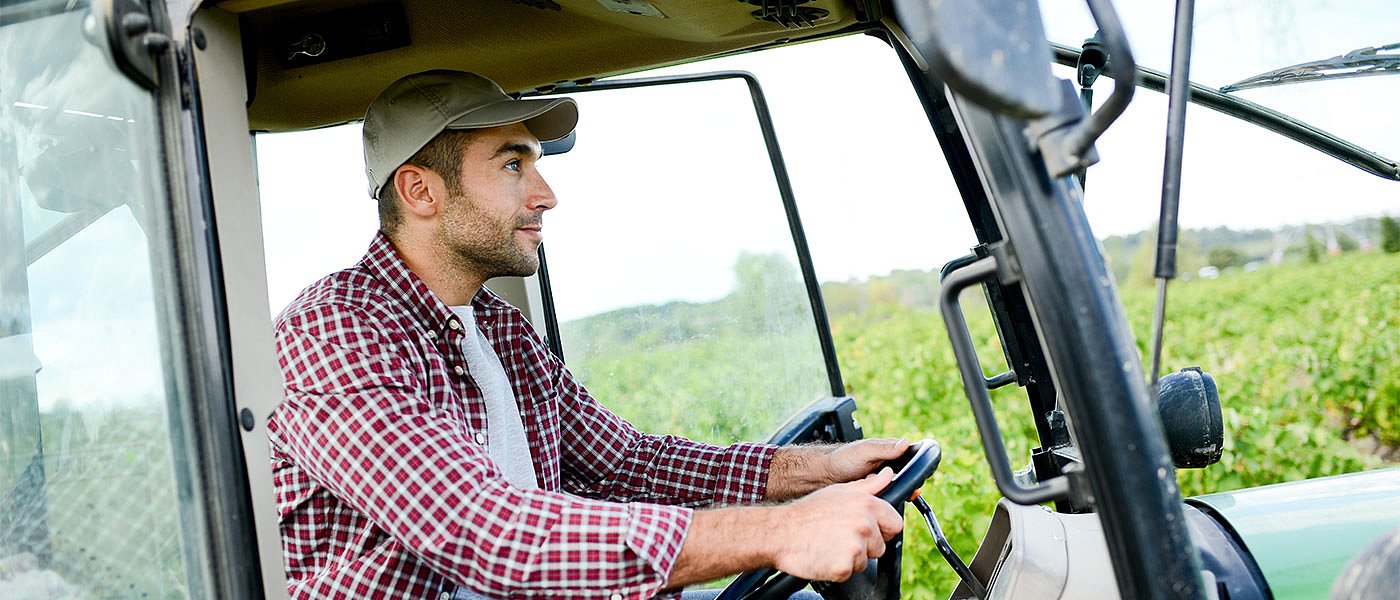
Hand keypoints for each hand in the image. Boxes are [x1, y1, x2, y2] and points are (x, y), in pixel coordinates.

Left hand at [765, 438, 910, 499]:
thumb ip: (884, 448)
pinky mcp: (873, 495)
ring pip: (896, 491)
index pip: (910, 460)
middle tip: (908, 493)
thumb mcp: (863, 451)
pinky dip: (883, 503)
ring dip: (893, 495)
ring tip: (882, 493)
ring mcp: (880, 482)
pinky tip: (876, 501)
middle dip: (907, 486)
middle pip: (906, 478)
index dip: (917, 470)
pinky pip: (884, 501)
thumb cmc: (840, 459)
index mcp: (888, 452)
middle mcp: (886, 467)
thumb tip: (905, 443)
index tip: (920, 480)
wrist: (821, 477)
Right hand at [769, 467, 903, 581]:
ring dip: (851, 558)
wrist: (780, 532)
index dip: (881, 529)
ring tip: (830, 545)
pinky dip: (838, 569)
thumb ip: (868, 486)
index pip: (895, 524)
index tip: (867, 531)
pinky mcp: (844, 566)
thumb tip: (888, 475)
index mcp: (866, 505)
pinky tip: (824, 556)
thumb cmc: (808, 513)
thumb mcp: (839, 492)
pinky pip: (850, 573)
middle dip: (865, 546)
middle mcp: (864, 524)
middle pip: (880, 546)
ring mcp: (855, 547)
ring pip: (865, 561)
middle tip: (840, 538)